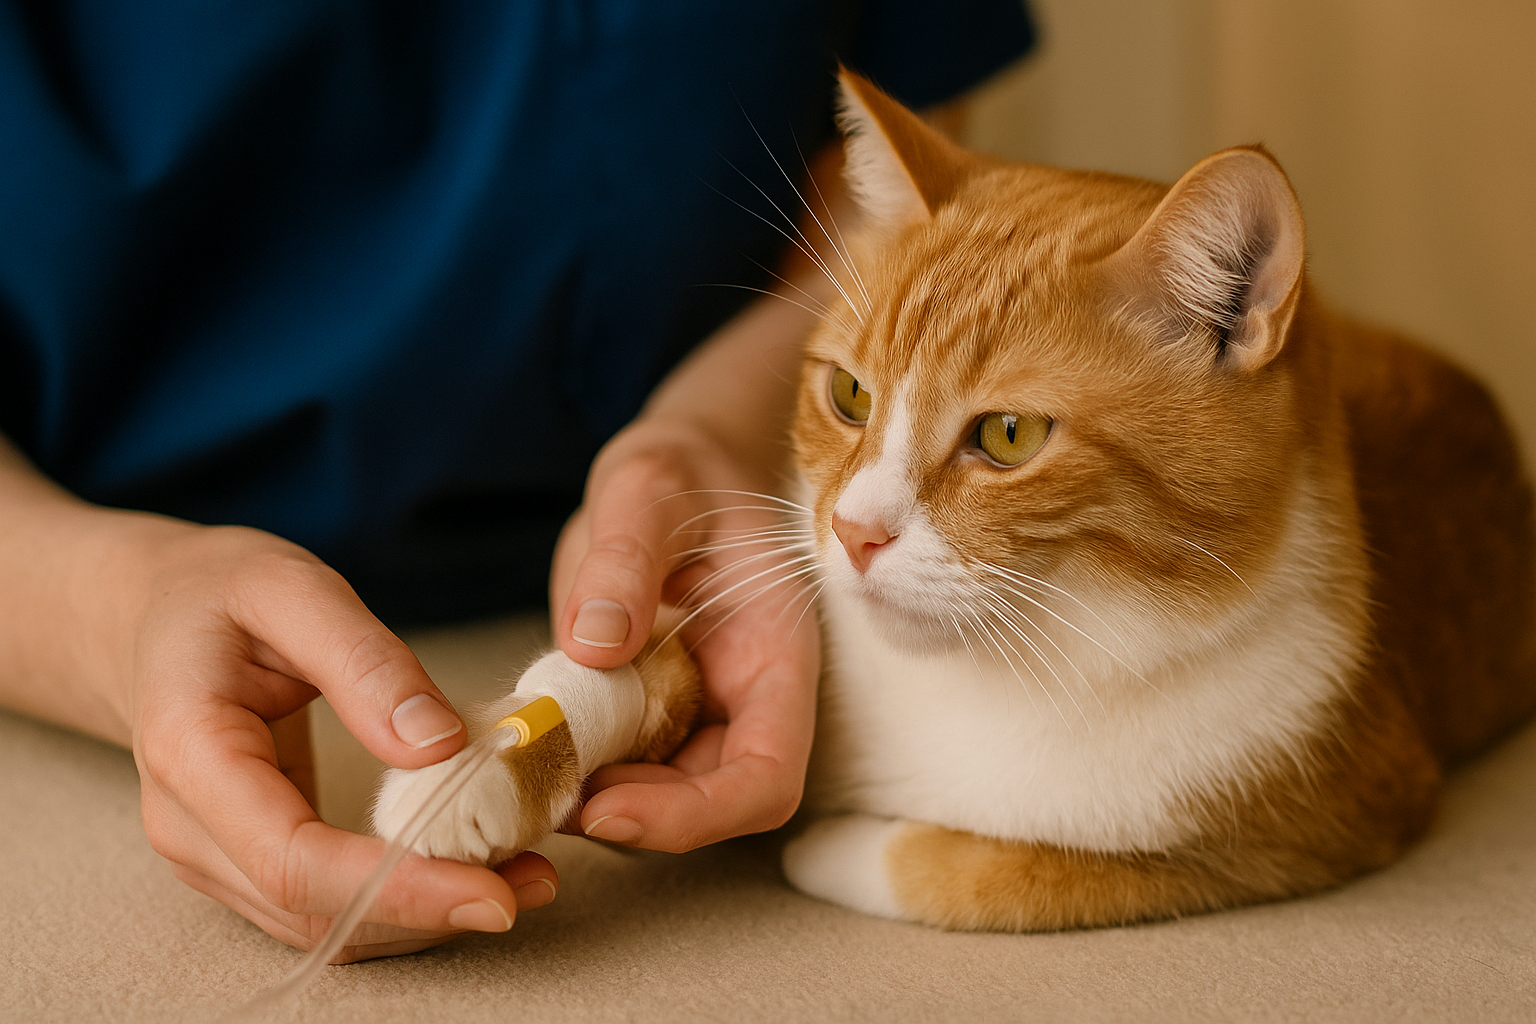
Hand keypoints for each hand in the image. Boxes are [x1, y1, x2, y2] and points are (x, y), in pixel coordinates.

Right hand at [113, 520, 558, 960]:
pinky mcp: (246, 859)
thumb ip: (364, 660)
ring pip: (322, 926)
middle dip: (428, 911)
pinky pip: (325, 905)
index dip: (398, 887)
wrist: (151, 615)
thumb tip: (439, 745)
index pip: (297, 859)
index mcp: (193, 754)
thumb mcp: (291, 588)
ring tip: (524, 878)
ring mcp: (213, 854)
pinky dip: (401, 901)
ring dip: (423, 917)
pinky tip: (471, 869)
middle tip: (535, 884)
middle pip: (314, 910)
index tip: (491, 890)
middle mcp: (190, 827)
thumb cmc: (218, 592)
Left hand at [550, 420, 820, 852]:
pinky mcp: (648, 713)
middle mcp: (745, 699)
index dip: (696, 815)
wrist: (672, 474)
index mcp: (776, 655)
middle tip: (541, 793)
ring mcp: (698, 712)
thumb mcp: (647, 488)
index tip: (607, 810)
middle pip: (711, 802)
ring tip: (521, 767)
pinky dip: (569, 766)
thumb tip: (593, 644)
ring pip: (658, 795)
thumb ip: (624, 556)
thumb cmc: (680, 470)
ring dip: (592, 799)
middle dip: (632, 817)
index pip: (767, 778)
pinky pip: (616, 763)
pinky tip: (521, 741)